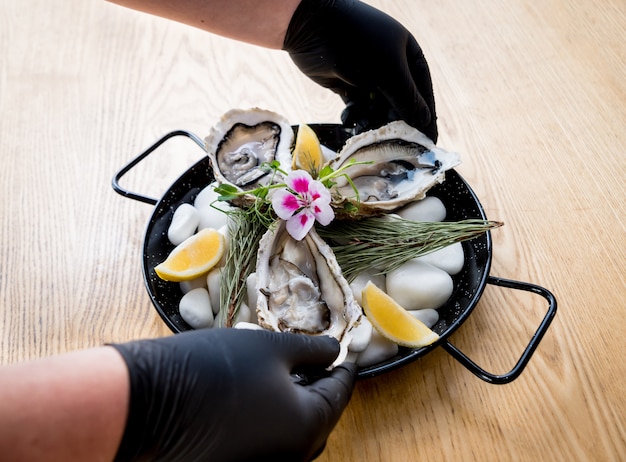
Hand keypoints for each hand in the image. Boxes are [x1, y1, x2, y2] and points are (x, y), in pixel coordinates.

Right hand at [111, 328, 356, 460]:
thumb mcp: (271, 348)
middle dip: (322, 388)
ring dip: (299, 404)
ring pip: (295, 434)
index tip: (347, 354)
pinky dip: (277, 419)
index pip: (339, 395)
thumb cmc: (217, 367)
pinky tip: (265, 395)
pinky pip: (272, 442)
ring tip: (292, 373)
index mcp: (307, 427)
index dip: (345, 370)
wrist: (151, 399)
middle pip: (320, 419)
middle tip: (318, 361)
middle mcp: (291, 456)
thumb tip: (335, 350)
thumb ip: (312, 350)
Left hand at [283, 0, 437, 141]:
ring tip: (368, 133)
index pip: (423, 93)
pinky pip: (358, 110)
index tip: (428, 143)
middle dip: (397, 124)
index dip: (426, 118)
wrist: (310, 27)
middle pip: (400, 105)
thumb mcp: (389, 71)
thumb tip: (424, 123)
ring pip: (378, 111)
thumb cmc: (358, 42)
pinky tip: (349, 119)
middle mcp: (391, 67)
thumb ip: (408, 99)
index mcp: (408, 56)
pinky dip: (355, 117)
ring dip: (374, 123)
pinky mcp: (348, 86)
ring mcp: (369, 77)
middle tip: (395, 145)